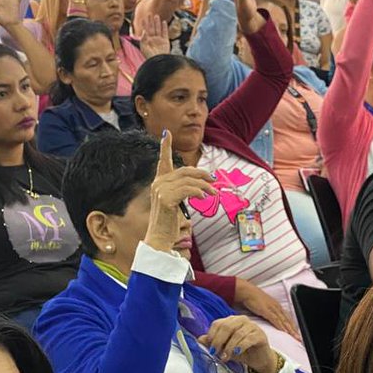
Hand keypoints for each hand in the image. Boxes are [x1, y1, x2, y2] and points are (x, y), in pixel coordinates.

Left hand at [139, 13, 170, 57]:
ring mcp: (159, 40)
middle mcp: (153, 39)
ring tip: (156, 16)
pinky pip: (165, 33)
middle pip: (152, 28)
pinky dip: (164, 27)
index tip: (143, 18)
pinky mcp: (165, 41)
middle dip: (150, 21)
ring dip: (157, 22)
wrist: (158, 62)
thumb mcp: (143, 48)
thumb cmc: (150, 57)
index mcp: (147, 40)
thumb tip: (144, 31)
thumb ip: (143, 39)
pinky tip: (163, 22)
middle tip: (150, 13)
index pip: (145, 30)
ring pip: (158, 29)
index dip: (144, 24)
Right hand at [144, 131, 215, 252]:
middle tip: (214, 180)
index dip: (165, 146)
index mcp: (159, 182)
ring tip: (214, 193)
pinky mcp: (166, 199)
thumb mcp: (176, 203)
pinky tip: (204, 197)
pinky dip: (198, 192)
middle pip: (185, 171)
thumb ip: (183, 190)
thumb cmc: (169, 223)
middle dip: (202, 174)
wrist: (160, 239)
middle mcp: (157, 183)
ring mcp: (160, 190)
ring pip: (188, 180)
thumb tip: (202, 184)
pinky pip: (188, 190)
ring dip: (205, 186)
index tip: (166, 133)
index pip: (163, 161)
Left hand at [197, 314, 274, 372]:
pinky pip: (248, 339)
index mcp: (231, 320)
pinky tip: (237, 353)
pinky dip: (240, 346)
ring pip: (237, 333)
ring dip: (229, 347)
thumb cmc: (241, 352)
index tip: (209, 348)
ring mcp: (252, 326)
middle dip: (219, 341)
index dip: (212, 335)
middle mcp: (242, 320)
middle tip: (215, 353)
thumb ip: (213, 343)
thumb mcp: (224, 348)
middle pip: (227, 327)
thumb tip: (199, 339)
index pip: (218, 323)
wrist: (258, 359)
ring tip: (225, 357)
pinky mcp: (260, 334)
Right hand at [234, 278, 301, 338]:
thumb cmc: (254, 299)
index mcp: (277, 307)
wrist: (248, 292)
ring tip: (295, 337)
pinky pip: (275, 319)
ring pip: (284, 321)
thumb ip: (269, 313)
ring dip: (290, 330)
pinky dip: (280, 326)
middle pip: (288, 320)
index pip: (287, 318)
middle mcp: (277, 307)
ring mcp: (272, 309)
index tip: (297, 334)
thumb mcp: (265, 307)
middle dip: (294, 330)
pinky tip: (284, 331)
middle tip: (299, 338)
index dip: (293, 326)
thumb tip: (271, 321)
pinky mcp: (266, 311)